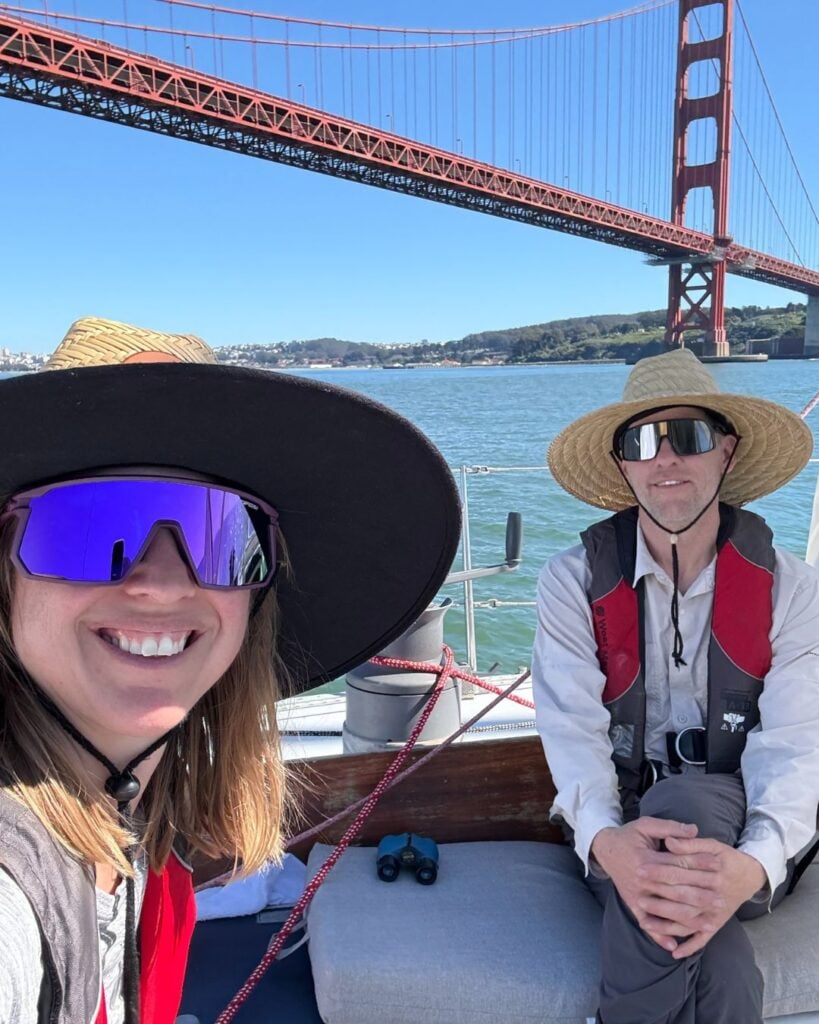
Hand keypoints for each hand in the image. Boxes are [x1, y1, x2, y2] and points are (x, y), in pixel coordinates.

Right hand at [591, 818, 715, 951]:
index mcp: (646, 859)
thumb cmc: (629, 836)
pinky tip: (674, 946)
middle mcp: (641, 879)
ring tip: (710, 923)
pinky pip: (647, 924)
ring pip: (666, 910)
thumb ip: (669, 827)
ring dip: (688, 919)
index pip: (677, 863)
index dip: (699, 863)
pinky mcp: (632, 904)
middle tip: (721, 900)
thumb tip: (694, 829)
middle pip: (675, 890)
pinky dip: (659, 936)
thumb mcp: (645, 825)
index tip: (718, 865)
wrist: (605, 849)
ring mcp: (636, 895)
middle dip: (700, 896)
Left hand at [637, 836, 766, 958]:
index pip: (680, 871)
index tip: (639, 869)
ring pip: (688, 921)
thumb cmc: (727, 857)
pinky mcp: (716, 923)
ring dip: (666, 925)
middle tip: (637, 898)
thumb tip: (668, 842)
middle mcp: (714, 895)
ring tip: (643, 922)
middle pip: (682, 898)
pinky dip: (689, 947)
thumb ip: (689, 843)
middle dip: (658, 899)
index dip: (659, 870)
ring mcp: (715, 912)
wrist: (751, 876)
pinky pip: (702, 939)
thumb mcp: (712, 844)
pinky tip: (673, 952)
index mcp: (712, 872)